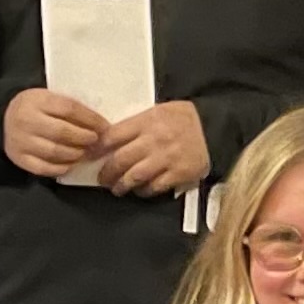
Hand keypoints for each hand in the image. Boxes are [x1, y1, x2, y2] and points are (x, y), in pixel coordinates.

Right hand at [2, 88, 108, 178]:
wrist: (4, 120)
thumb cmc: (35, 108)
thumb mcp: (48, 98)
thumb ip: (69, 108)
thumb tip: (99, 124)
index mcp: (38, 100)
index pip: (69, 109)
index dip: (90, 119)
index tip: (104, 127)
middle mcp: (27, 120)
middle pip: (62, 132)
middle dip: (84, 138)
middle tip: (96, 141)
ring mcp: (22, 141)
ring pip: (54, 152)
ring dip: (76, 154)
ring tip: (85, 152)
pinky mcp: (20, 159)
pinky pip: (44, 168)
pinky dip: (61, 168)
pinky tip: (71, 164)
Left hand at [92, 101, 211, 195]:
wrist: (215, 127)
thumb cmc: (183, 119)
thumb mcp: (158, 112)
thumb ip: (136, 125)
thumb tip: (110, 140)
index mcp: (147, 121)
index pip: (113, 136)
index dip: (96, 148)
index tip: (88, 156)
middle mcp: (154, 140)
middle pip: (120, 159)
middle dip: (106, 172)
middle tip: (102, 178)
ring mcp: (166, 158)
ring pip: (134, 176)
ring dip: (121, 185)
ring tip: (117, 188)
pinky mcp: (178, 173)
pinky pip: (154, 186)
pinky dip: (143, 191)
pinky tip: (140, 190)